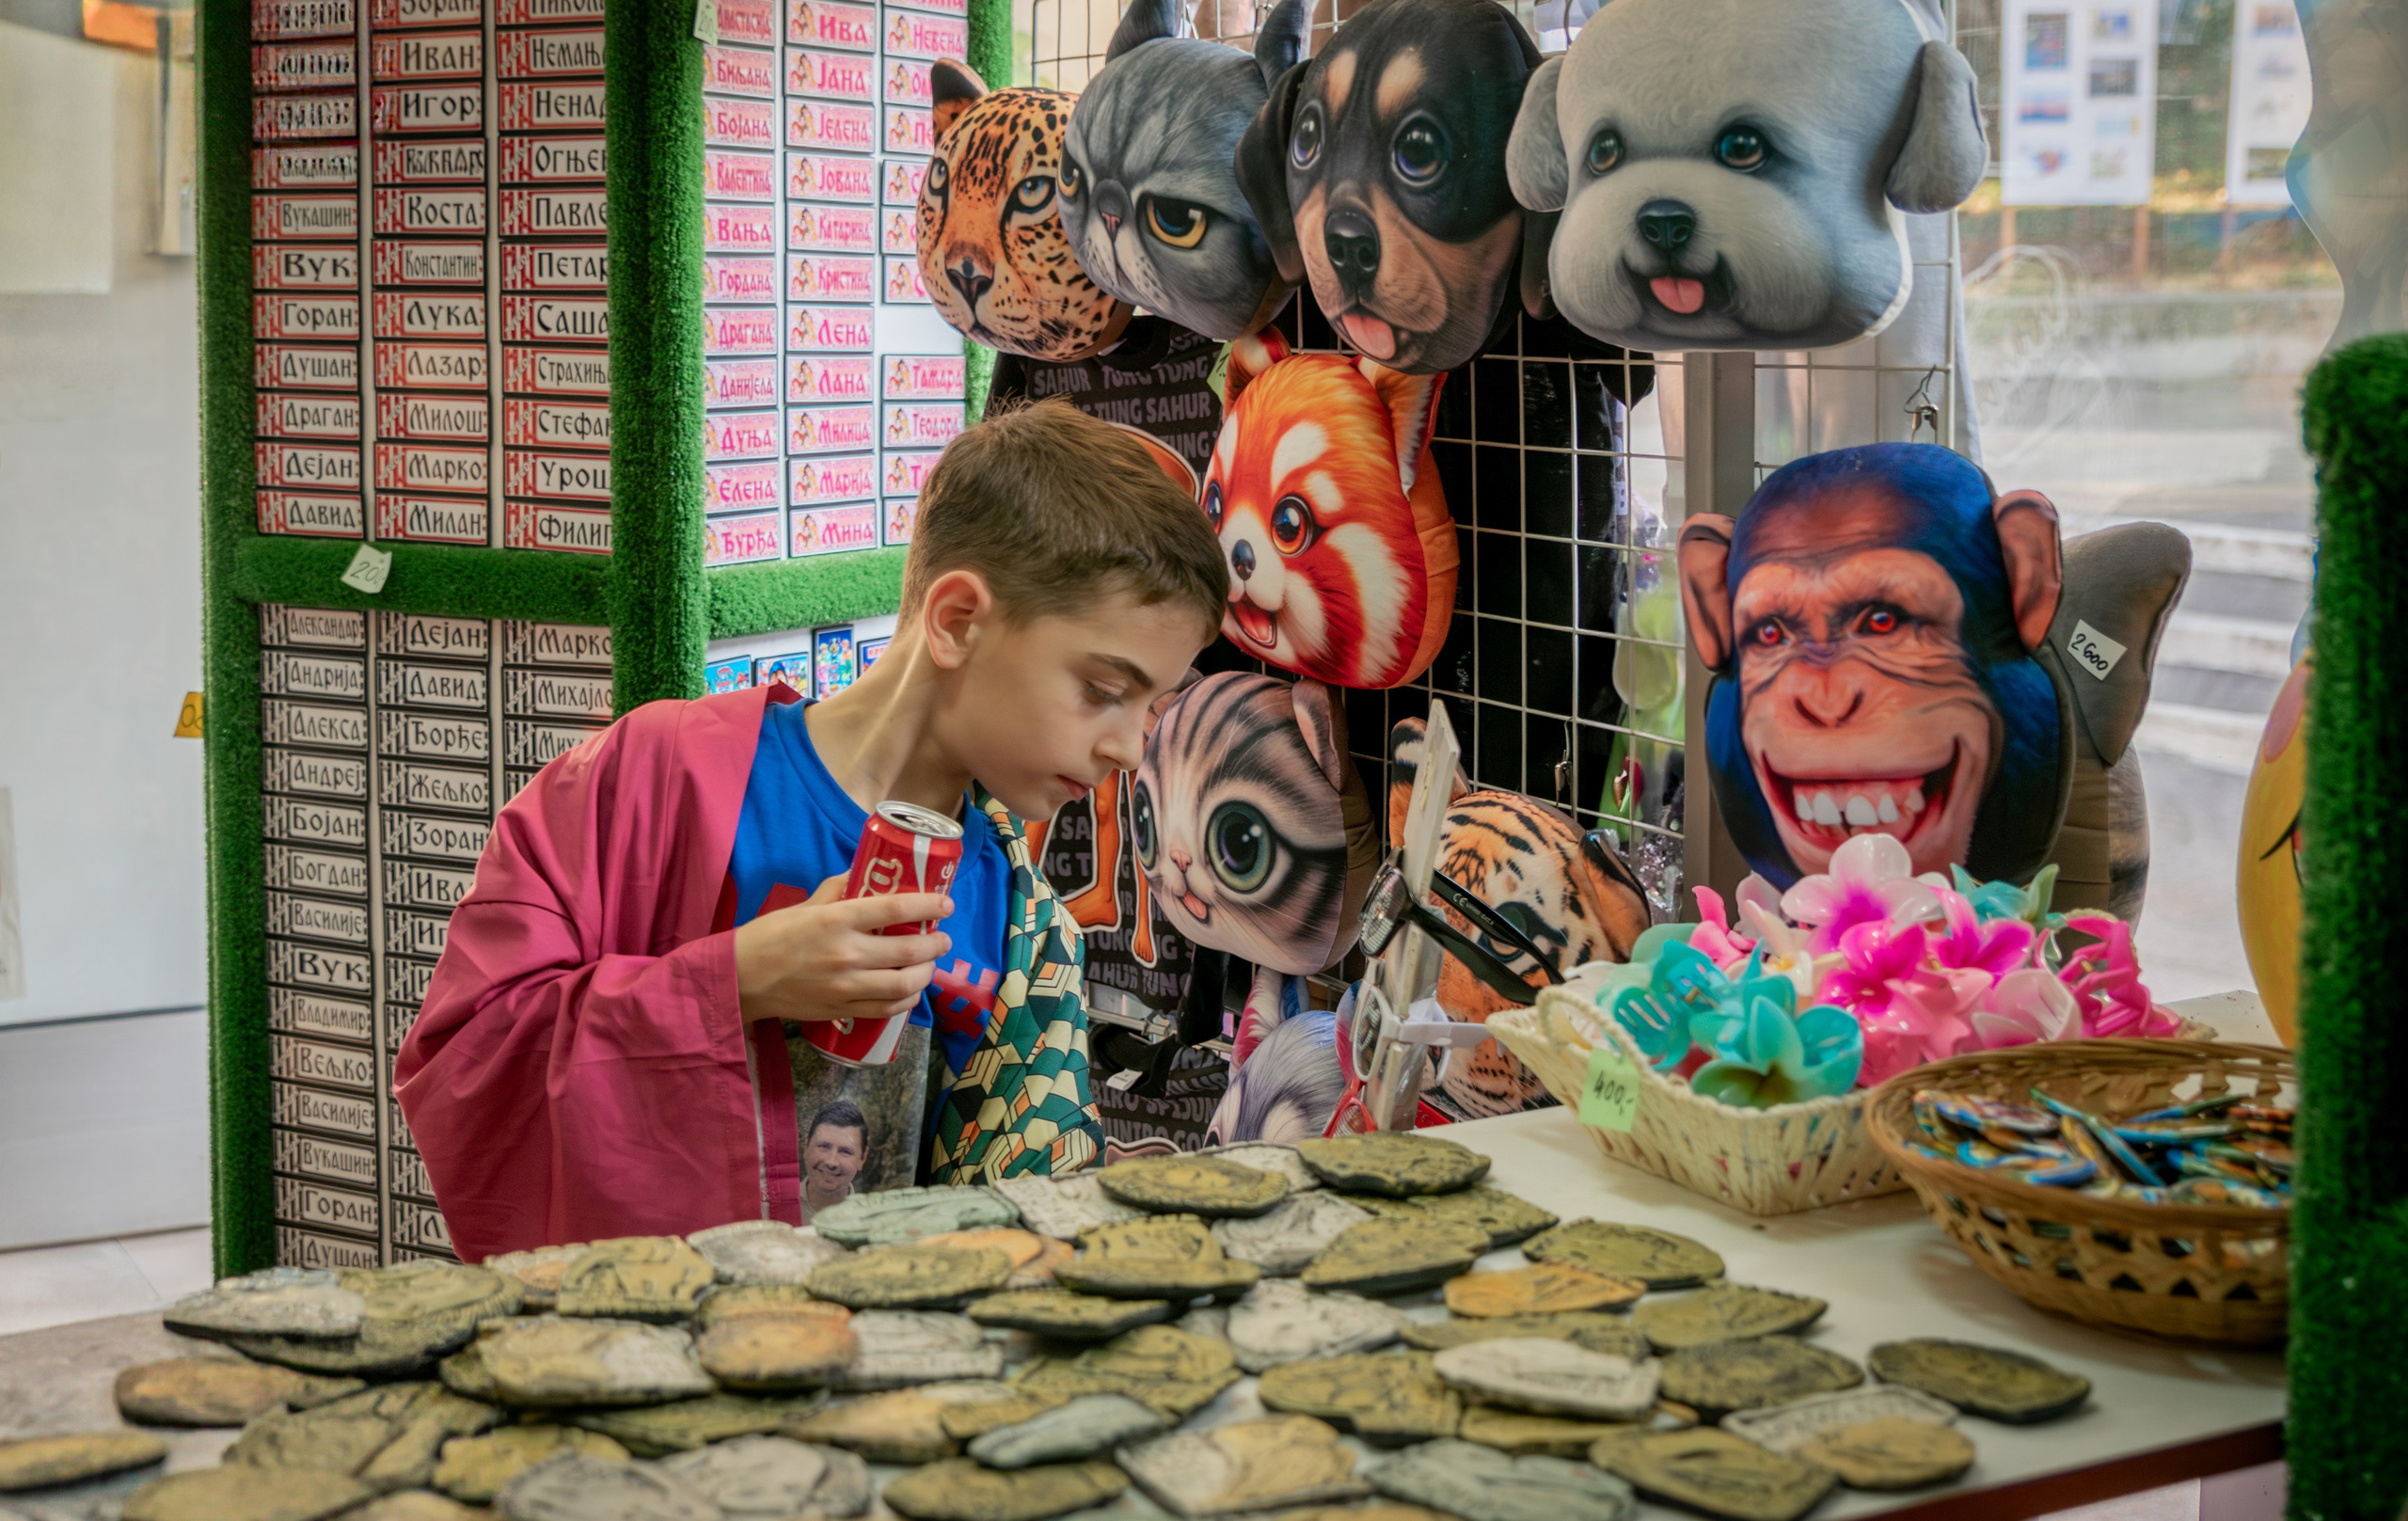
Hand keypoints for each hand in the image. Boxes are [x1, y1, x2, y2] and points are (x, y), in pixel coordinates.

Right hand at [733, 875, 952, 1024]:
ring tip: (930, 964)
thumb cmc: (770, 936)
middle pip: (909, 950)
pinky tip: (910, 990)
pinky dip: (906, 1000)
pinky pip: (887, 1008)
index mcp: (837, 920)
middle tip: (943, 938)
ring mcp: (846, 986)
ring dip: (926, 973)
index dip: (929, 906)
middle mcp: (846, 954)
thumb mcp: (805, 905)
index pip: (896, 910)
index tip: (946, 904)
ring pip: (904, 984)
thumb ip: (838, 890)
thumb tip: (865, 875)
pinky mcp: (842, 1010)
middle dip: (936, 944)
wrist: (742, 979)